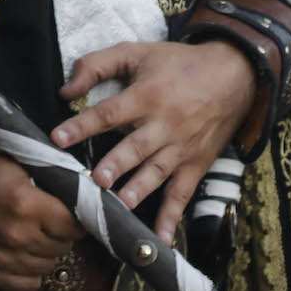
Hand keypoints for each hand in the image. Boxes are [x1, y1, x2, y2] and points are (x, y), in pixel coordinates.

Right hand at [0, 154, 83, 290]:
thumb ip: (49, 179)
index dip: (76, 217)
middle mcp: (17, 235)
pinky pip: (28, 283)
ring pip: (48, 265)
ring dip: (46, 252)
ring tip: (33, 235)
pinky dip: (29, 271)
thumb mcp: (17, 165)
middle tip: (47, 221)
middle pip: (64, 246)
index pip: (74, 225)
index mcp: (25, 204)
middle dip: (61, 234)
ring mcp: (3, 258)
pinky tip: (21, 254)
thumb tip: (81, 190)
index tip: (68, 211)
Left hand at [52, 38, 256, 242]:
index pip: (108, 113)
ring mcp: (182, 148)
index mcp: (145, 96)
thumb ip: (96, 66)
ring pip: (158, 172)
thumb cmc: (176, 63)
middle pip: (136, 147)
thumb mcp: (135, 52)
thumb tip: (65, 91)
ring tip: (121, 204)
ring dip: (140, 189)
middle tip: (96, 179)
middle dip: (116, 164)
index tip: (57, 138)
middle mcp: (165, 124)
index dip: (82, 125)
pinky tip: (160, 238)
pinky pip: (183, 193)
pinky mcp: (197, 165)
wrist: (233, 74)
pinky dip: (173, 217)